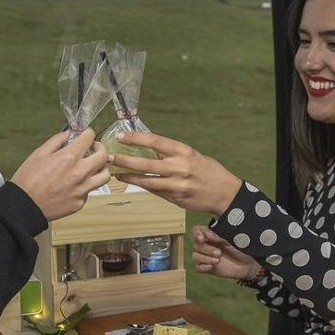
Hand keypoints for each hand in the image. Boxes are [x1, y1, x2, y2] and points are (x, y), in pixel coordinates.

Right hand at [11, 128, 110, 220]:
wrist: (24, 206)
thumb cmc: (28, 180)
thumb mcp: (38, 154)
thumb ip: (56, 141)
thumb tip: (67, 134)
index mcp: (69, 157)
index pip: (89, 138)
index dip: (89, 133)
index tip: (87, 134)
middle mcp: (79, 173)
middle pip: (103, 156)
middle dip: (100, 148)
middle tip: (94, 148)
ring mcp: (81, 189)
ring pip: (104, 176)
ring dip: (101, 168)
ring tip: (93, 167)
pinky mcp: (79, 202)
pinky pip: (90, 191)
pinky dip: (86, 185)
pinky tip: (76, 184)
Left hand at [110, 131, 241, 214]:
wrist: (225, 193)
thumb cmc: (208, 171)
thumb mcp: (192, 155)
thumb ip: (171, 153)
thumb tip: (148, 147)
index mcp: (183, 151)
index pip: (155, 141)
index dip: (136, 138)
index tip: (120, 136)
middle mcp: (179, 167)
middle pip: (146, 162)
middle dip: (125, 159)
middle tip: (109, 156)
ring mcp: (177, 184)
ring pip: (147, 180)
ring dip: (129, 176)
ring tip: (116, 172)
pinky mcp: (176, 198)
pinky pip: (154, 191)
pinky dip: (142, 185)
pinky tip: (131, 182)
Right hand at [191, 226, 261, 280]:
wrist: (247, 264)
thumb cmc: (241, 248)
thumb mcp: (231, 239)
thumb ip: (218, 235)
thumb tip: (206, 234)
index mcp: (210, 235)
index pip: (196, 231)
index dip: (196, 234)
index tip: (202, 238)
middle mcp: (206, 245)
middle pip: (195, 245)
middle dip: (206, 249)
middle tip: (218, 253)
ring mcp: (205, 256)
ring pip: (195, 256)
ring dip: (205, 258)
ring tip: (217, 260)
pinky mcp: (207, 268)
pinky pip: (197, 267)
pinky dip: (203, 267)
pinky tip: (212, 266)